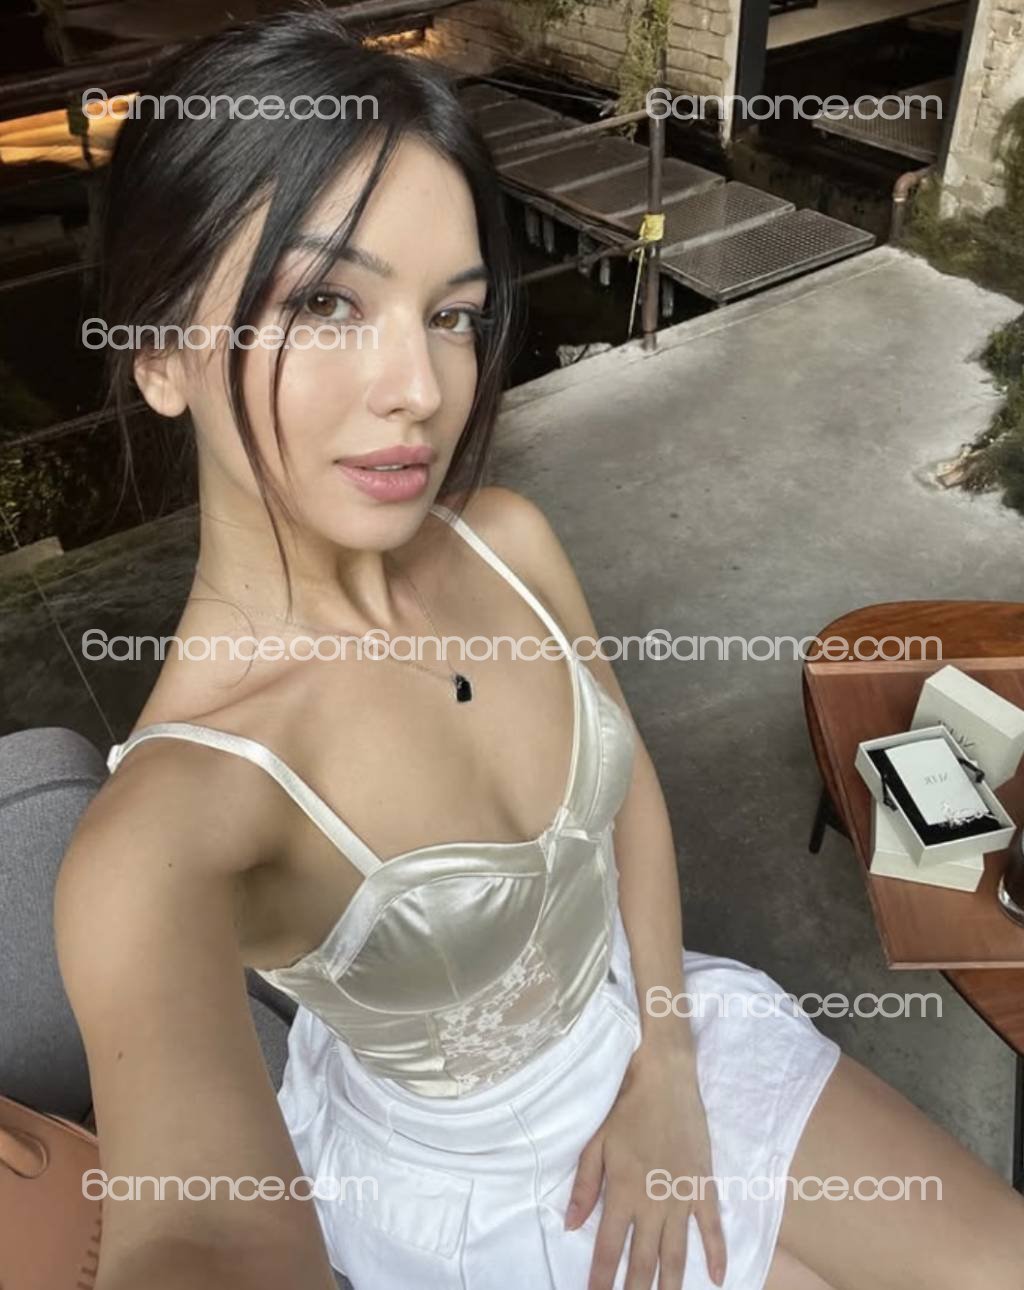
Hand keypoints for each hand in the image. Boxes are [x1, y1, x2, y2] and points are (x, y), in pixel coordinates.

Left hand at [566, 1043, 726, 1289]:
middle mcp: (653, 1202)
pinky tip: (718, 1278)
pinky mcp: (704, 1185)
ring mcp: (682, 1196)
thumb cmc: (626, 1109)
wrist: (665, 1080)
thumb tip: (570, 1225)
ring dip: (671, 1284)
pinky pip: (712, 1226)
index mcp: (622, 1192)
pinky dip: (716, 1253)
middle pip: (644, 1260)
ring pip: (676, 1253)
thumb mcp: (596, 1144)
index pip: (609, 1248)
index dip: (601, 1278)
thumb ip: (584, 1187)